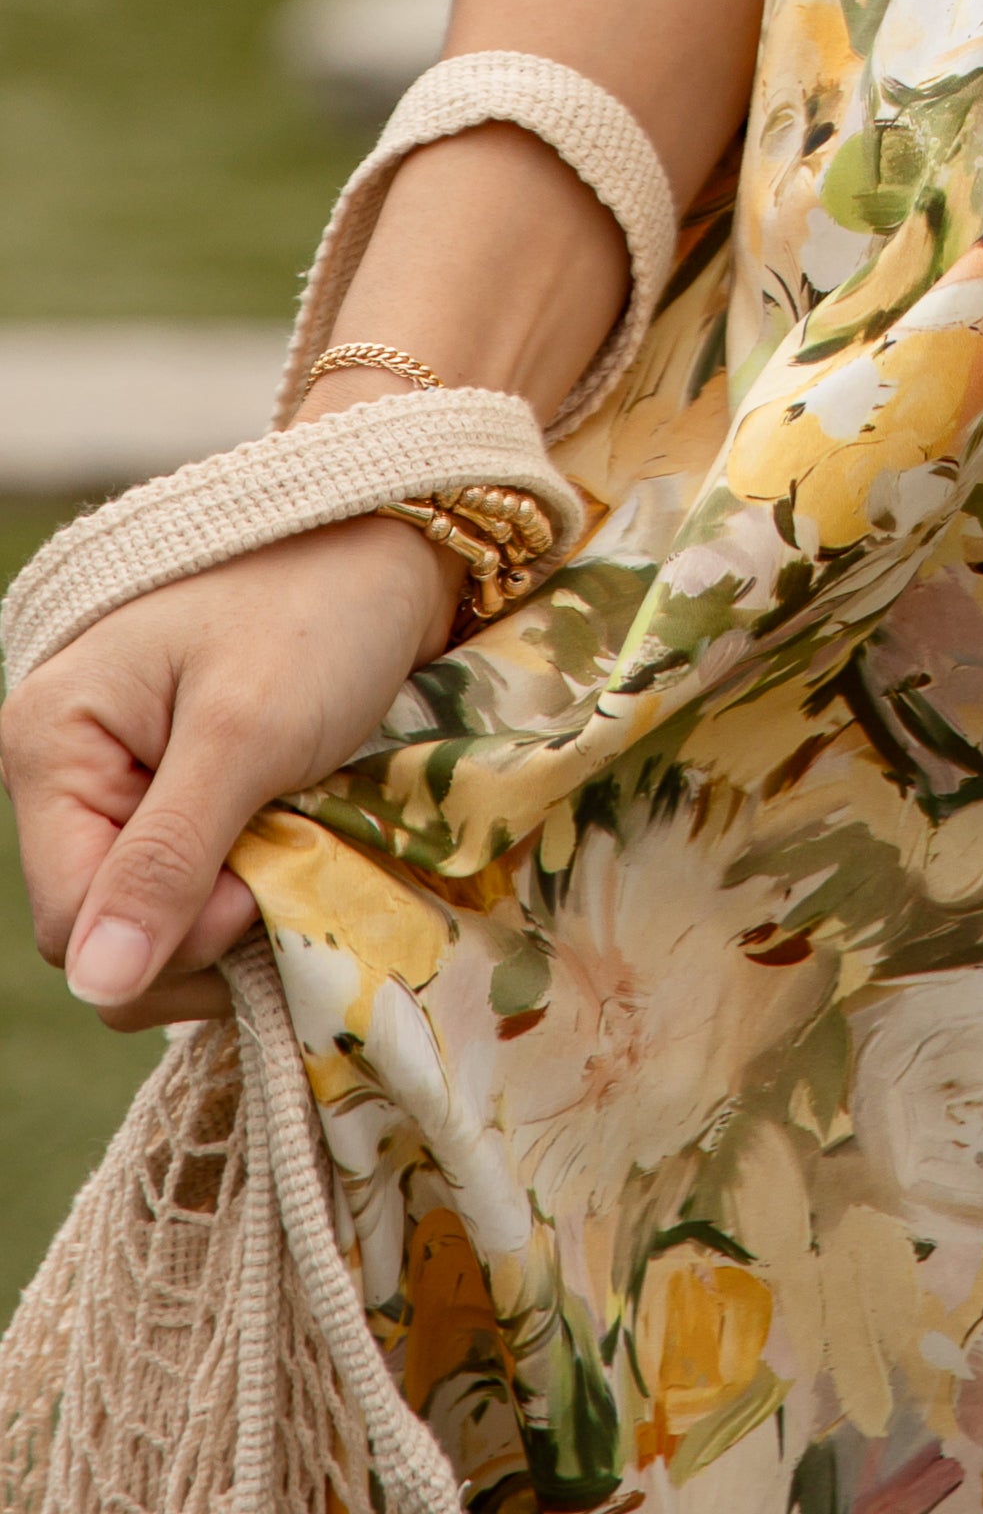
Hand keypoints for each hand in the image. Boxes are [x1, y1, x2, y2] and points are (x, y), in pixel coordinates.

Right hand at [1, 520, 457, 1030]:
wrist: (397, 532)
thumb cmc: (319, 606)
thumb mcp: (247, 733)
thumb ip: (168, 860)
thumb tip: (97, 983)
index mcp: (52, 744)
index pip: (70, 926)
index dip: (169, 940)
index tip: (264, 891)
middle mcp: (72, 768)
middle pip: (110, 931)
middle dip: (206, 933)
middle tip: (293, 869)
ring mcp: (127, 780)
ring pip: (160, 919)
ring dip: (240, 912)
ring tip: (304, 846)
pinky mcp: (183, 790)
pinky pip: (199, 882)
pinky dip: (256, 884)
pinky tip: (301, 848)